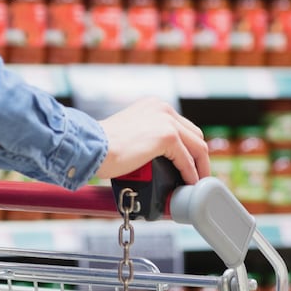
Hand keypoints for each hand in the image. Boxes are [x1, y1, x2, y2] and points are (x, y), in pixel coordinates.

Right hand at [94, 98, 210, 184]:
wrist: (90, 148)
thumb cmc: (101, 147)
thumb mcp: (130, 134)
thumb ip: (146, 138)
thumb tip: (157, 158)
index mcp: (154, 106)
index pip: (183, 127)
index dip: (190, 148)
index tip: (190, 165)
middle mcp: (163, 109)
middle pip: (195, 135)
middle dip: (199, 157)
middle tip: (196, 176)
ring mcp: (166, 121)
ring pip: (197, 147)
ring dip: (199, 168)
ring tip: (195, 184)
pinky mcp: (167, 137)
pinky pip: (187, 160)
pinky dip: (190, 175)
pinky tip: (187, 185)